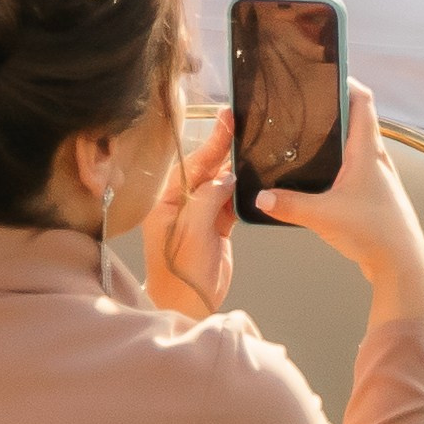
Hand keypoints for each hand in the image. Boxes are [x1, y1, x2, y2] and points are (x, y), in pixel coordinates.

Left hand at [144, 110, 235, 321]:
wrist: (187, 306)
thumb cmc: (180, 273)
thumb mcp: (192, 232)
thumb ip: (209, 199)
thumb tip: (227, 176)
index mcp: (167, 201)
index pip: (193, 163)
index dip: (212, 140)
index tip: (226, 117)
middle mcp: (182, 204)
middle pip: (208, 168)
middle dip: (225, 148)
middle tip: (244, 122)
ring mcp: (200, 215)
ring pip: (222, 183)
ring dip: (237, 167)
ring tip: (254, 145)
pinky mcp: (217, 226)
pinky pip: (232, 200)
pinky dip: (243, 190)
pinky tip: (255, 176)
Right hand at [261, 86, 423, 324]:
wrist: (401, 262)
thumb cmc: (372, 231)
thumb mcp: (324, 216)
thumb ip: (290, 206)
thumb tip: (260, 197)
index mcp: (368, 150)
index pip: (363, 101)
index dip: (347, 82)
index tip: (324, 72)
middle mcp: (376, 156)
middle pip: (358, 118)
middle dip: (334, 106)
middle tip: (305, 101)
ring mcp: (376, 175)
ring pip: (357, 142)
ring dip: (337, 134)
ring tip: (305, 132)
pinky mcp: (373, 192)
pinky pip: (355, 164)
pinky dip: (338, 159)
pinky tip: (318, 173)